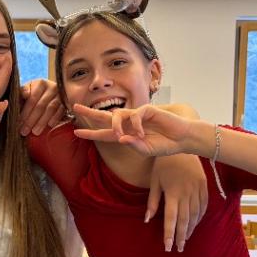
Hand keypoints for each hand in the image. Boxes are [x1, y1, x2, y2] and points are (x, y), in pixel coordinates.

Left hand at [18, 79, 64, 135]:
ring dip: (42, 122)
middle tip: (24, 131)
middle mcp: (52, 87)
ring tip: (35, 132)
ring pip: (50, 109)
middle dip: (31, 120)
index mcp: (40, 83)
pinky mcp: (67, 102)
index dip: (25, 112)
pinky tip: (49, 126)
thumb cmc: (35, 94)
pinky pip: (60, 112)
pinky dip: (54, 119)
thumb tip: (25, 94)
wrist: (52, 94)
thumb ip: (22, 93)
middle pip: (40, 105)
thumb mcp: (27, 91)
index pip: (32, 99)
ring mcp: (61, 94)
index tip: (18, 123)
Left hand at [71, 103, 192, 156]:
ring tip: (118, 134)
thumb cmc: (165, 145)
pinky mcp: (147, 110)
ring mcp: (137, 116)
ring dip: (114, 125)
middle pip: (105, 116)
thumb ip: (134, 145)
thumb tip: (120, 139)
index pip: (104, 133)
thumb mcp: (147, 150)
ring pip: (117, 115)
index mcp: (126, 135)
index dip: (91, 132)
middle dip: (90, 112)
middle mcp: (129, 124)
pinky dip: (135, 125)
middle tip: (75, 107)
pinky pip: (135, 115)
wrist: (182, 138)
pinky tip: (141, 133)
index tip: (76, 132)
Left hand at [148, 154, 207, 251]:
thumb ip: (152, 201)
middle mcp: (187, 193)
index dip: (169, 234)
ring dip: (190, 229)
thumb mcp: (154, 181)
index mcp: (173, 192)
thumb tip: (147, 220)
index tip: (167, 247)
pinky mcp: (204, 186)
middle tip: (178, 249)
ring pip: (195, 215)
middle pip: (184, 220)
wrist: (181, 144)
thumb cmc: (163, 164)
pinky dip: (199, 217)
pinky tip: (195, 224)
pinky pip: (203, 206)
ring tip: (185, 240)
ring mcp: (197, 190)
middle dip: (181, 236)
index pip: (171, 219)